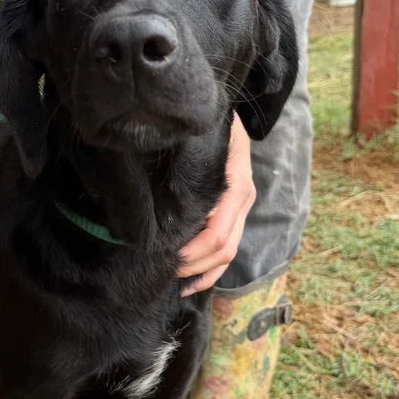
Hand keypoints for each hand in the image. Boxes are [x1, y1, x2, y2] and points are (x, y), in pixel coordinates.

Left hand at [178, 112, 254, 294]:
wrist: (229, 115)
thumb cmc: (211, 126)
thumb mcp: (203, 139)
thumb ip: (187, 166)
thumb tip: (155, 190)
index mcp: (236, 187)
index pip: (218, 233)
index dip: (193, 251)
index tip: (168, 256)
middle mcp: (243, 201)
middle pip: (224, 248)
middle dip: (193, 265)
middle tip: (164, 269)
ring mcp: (242, 209)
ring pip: (228, 254)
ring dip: (202, 273)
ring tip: (175, 282)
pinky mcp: (236, 215)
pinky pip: (229, 251)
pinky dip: (211, 271)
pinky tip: (191, 283)